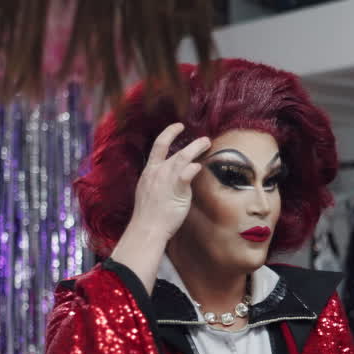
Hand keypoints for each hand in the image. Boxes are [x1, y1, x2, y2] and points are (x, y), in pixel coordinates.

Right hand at [125, 123, 210, 244]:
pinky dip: (192, 168)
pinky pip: (185, 175)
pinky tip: (199, 165)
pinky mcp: (175, 190)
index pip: (158, 145)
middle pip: (174, 150)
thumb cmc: (150, 213)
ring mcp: (165, 180)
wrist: (147, 227)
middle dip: (191, 143)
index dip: (169, 133)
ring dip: (196, 149)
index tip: (178, 126)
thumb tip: (173, 178)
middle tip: (204, 139)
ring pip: (182, 158)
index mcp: (149, 171)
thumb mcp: (149, 191)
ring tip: (206, 144)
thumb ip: (160, 181)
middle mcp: (157, 172)